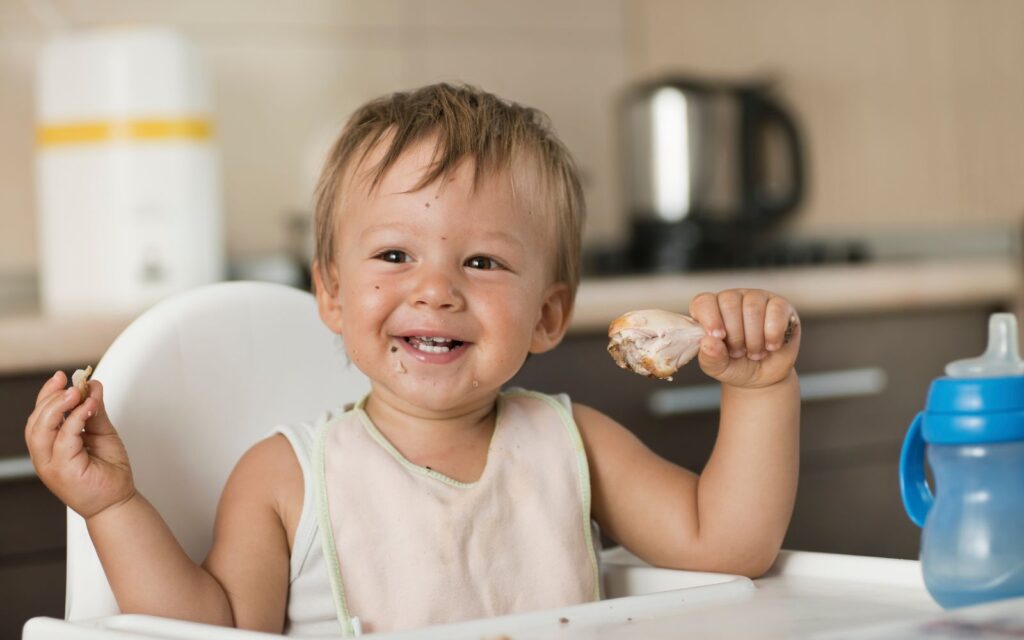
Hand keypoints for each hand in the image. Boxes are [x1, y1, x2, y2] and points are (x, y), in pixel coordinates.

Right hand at [24, 371, 135, 518]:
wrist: (118, 500)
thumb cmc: (108, 471)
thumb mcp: (102, 433)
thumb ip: (95, 411)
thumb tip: (93, 386)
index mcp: (51, 446)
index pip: (39, 416)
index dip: (47, 395)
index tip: (62, 376)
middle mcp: (45, 456)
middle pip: (36, 422)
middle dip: (50, 398)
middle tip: (71, 384)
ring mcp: (51, 465)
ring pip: (41, 431)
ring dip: (57, 407)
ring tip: (76, 393)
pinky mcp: (63, 471)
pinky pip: (64, 440)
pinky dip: (74, 420)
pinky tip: (88, 408)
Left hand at [689, 289, 799, 388]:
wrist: (764, 376)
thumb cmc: (736, 366)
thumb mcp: (718, 368)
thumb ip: (710, 357)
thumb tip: (708, 342)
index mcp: (710, 310)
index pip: (703, 301)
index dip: (709, 318)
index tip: (718, 337)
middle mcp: (732, 299)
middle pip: (729, 304)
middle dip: (735, 336)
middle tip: (739, 353)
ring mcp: (756, 298)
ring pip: (753, 307)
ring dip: (754, 338)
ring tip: (754, 353)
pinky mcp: (780, 305)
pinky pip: (776, 310)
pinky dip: (773, 333)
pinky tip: (772, 345)